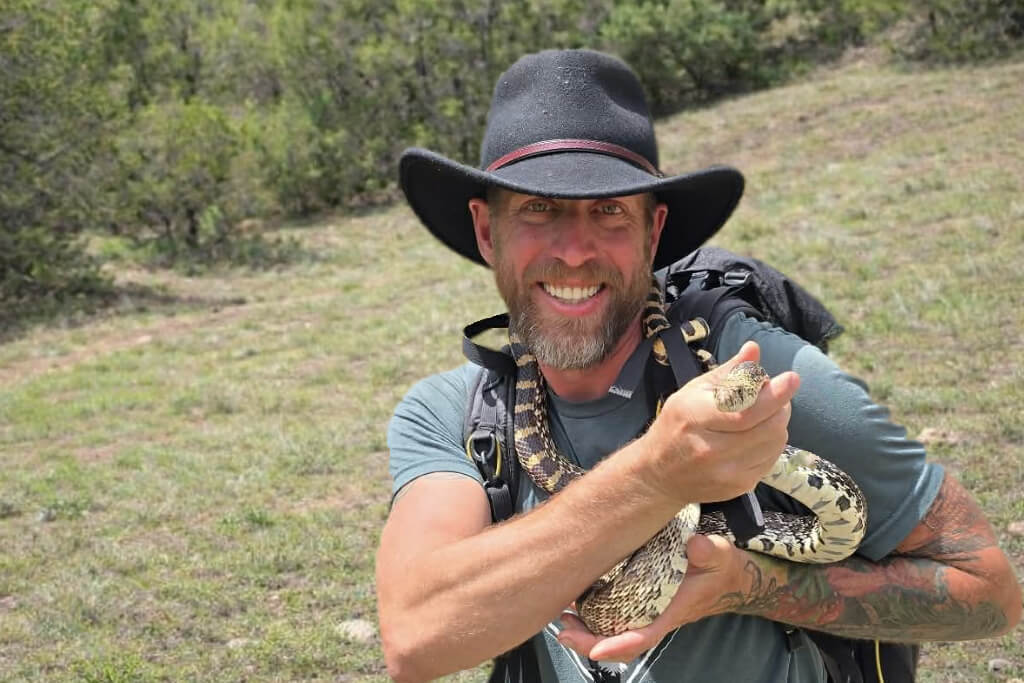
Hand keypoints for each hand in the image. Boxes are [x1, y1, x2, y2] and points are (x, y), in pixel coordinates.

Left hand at [556, 534, 749, 661]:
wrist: (728, 577)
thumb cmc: (721, 566)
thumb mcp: (718, 554)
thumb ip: (707, 551)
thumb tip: (695, 544)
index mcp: (672, 610)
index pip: (643, 636)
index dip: (619, 645)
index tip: (595, 650)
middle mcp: (655, 616)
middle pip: (620, 641)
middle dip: (589, 641)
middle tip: (563, 629)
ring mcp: (646, 611)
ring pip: (613, 631)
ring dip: (586, 629)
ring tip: (562, 614)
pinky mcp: (640, 602)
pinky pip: (614, 616)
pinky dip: (592, 614)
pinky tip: (575, 600)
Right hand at [639, 342, 799, 504]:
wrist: (659, 476)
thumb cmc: (676, 426)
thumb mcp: (692, 392)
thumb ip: (727, 372)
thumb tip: (753, 349)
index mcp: (694, 417)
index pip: (743, 410)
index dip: (772, 395)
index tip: (792, 378)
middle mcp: (710, 449)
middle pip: (767, 426)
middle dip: (779, 404)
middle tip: (773, 393)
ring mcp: (727, 472)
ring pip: (775, 441)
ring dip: (777, 421)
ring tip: (762, 413)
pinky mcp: (740, 486)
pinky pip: (772, 458)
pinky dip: (771, 441)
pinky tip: (756, 434)